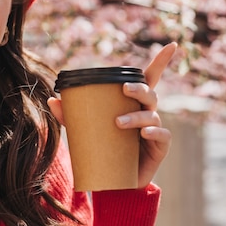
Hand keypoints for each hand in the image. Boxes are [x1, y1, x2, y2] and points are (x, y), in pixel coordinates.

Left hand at [47, 42, 177, 188]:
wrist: (114, 181)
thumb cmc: (103, 148)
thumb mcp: (84, 131)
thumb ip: (71, 115)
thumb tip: (52, 99)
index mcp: (133, 102)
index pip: (149, 78)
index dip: (161, 61)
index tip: (173, 44)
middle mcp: (147, 112)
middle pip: (149, 92)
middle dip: (138, 88)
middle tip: (124, 89)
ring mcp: (154, 129)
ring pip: (152, 114)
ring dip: (137, 115)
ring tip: (119, 122)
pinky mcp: (159, 147)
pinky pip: (162, 135)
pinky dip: (153, 132)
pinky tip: (144, 133)